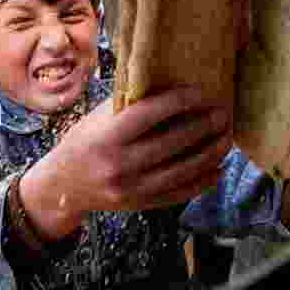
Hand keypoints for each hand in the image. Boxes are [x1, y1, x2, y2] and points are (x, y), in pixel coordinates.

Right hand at [20, 86, 231, 241]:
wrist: (63, 186)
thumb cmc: (84, 142)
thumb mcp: (98, 118)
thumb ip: (130, 104)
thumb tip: (170, 84)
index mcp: (106, 137)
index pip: (149, 114)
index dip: (178, 101)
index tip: (200, 92)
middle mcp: (119, 164)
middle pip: (172, 143)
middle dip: (203, 126)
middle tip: (224, 113)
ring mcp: (132, 188)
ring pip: (181, 170)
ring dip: (210, 154)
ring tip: (226, 138)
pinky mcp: (141, 205)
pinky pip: (179, 193)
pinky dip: (202, 182)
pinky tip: (218, 168)